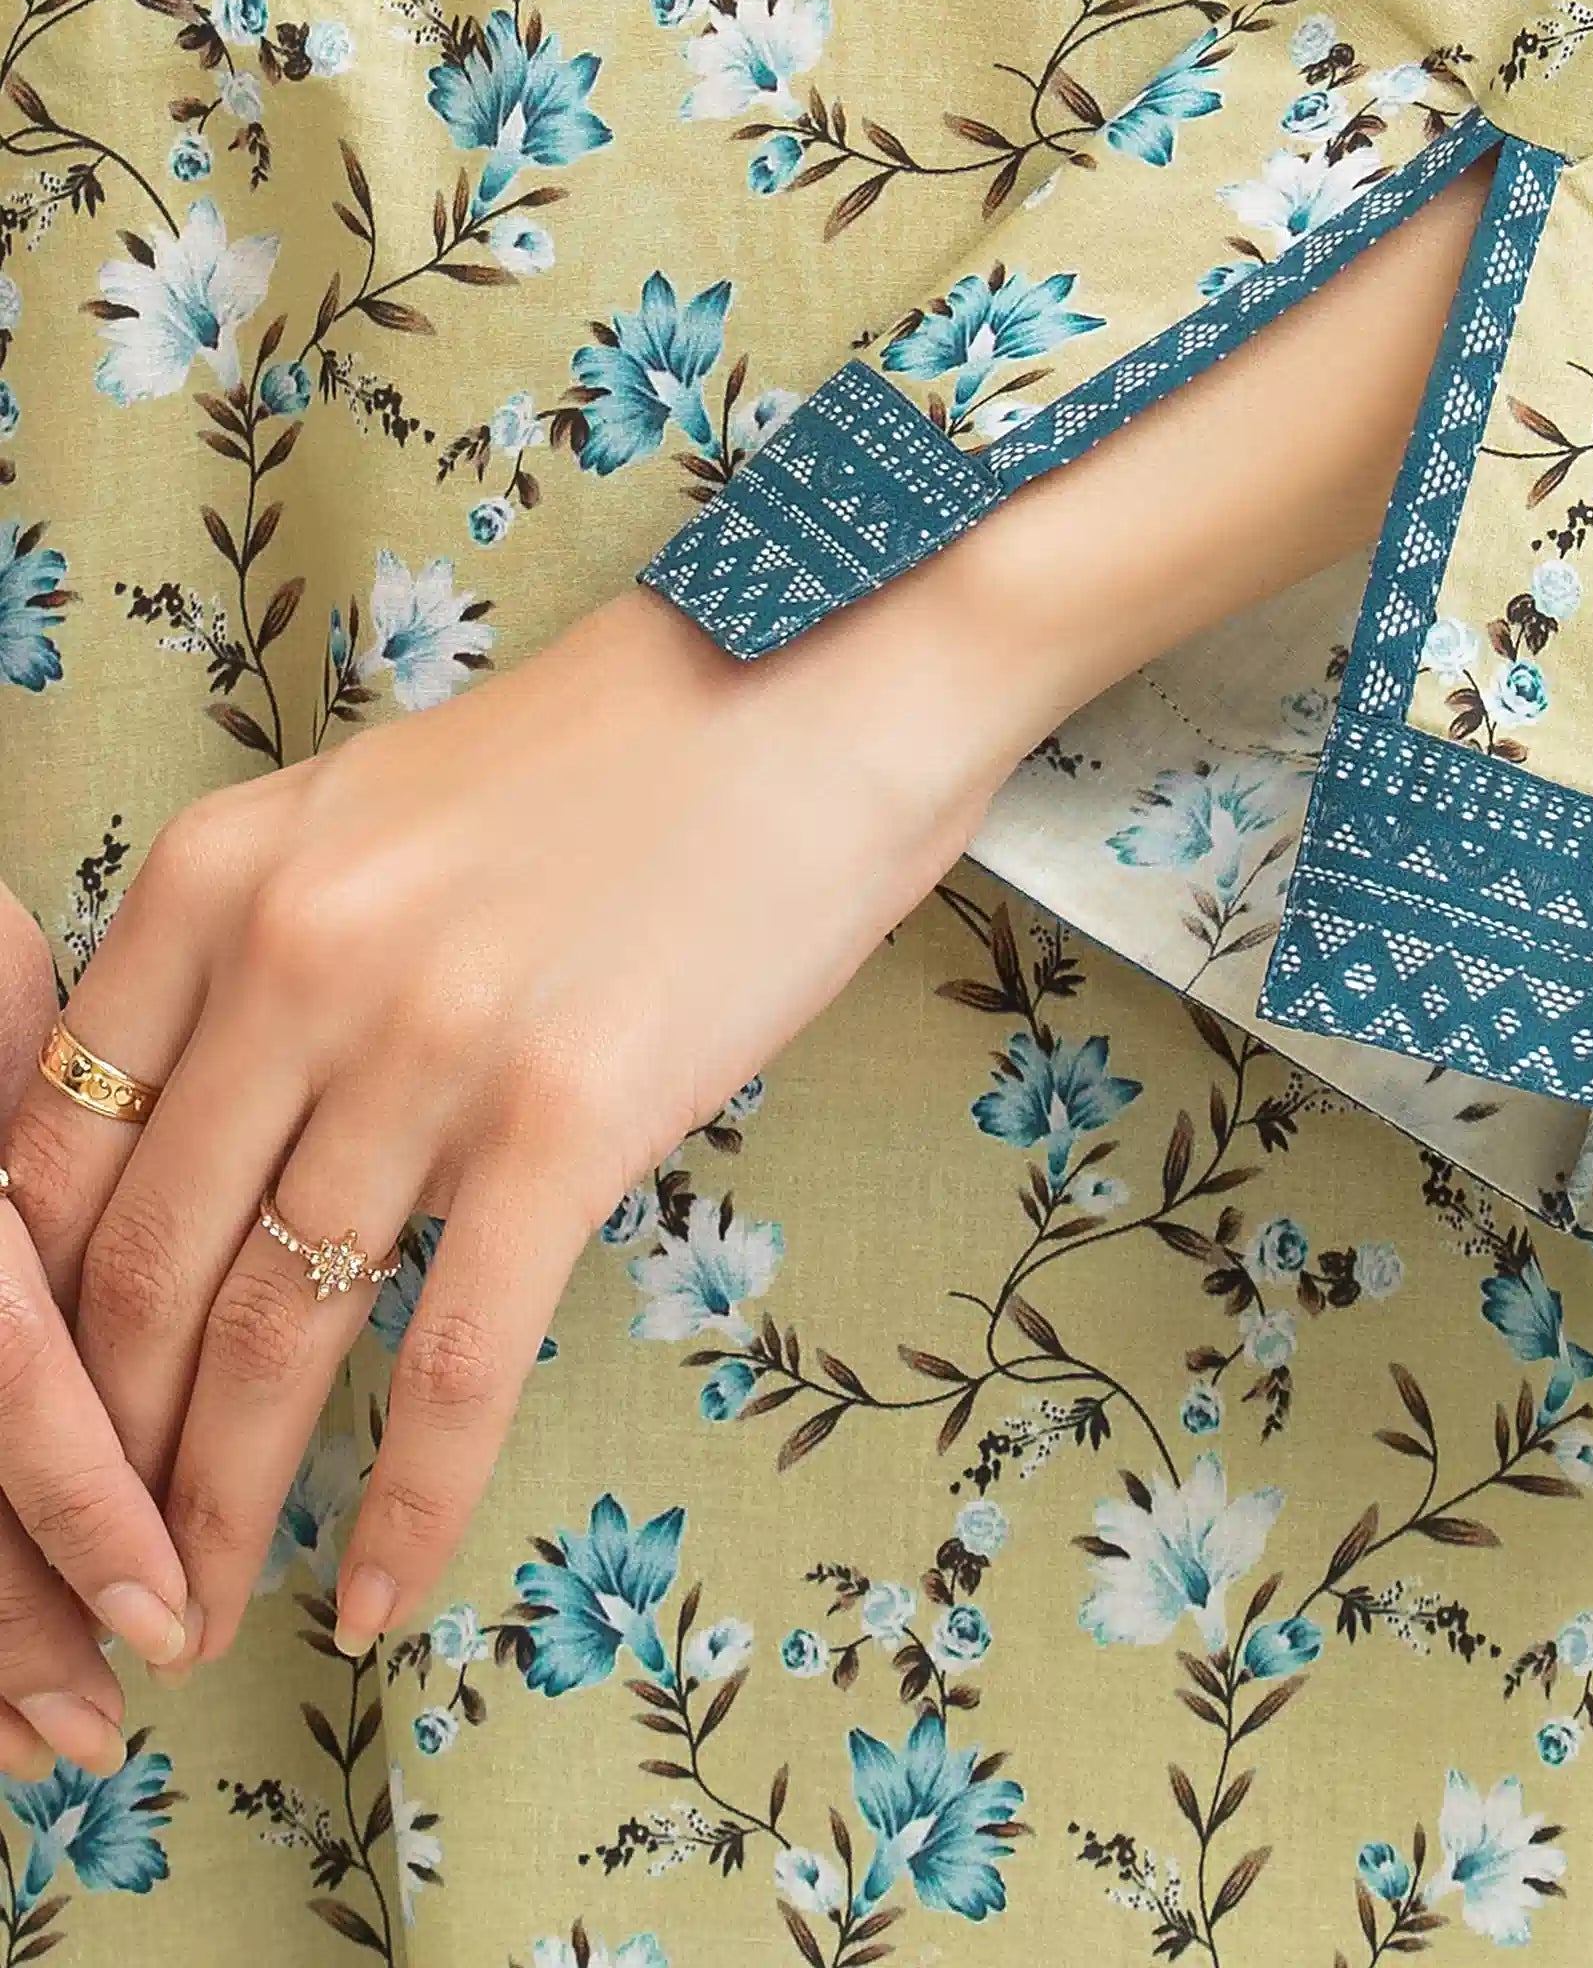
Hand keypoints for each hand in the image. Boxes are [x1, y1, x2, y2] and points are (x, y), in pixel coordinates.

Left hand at [0, 573, 1038, 1672]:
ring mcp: (429, 1042)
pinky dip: (407, 1503)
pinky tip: (380, 1593)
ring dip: (224, 1505)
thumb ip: (249, 958)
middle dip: (105, 1458)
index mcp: (218, 879)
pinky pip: (457, 1357)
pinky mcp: (570, 1116)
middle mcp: (295, 959)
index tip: (43, 1435)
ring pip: (275, 1332)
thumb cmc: (604, 756)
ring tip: (201, 1613)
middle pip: (142, 1268)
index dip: (26, 1334)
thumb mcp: (365, 815)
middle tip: (102, 1578)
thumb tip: (179, 1155)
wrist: (809, 685)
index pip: (49, 1157)